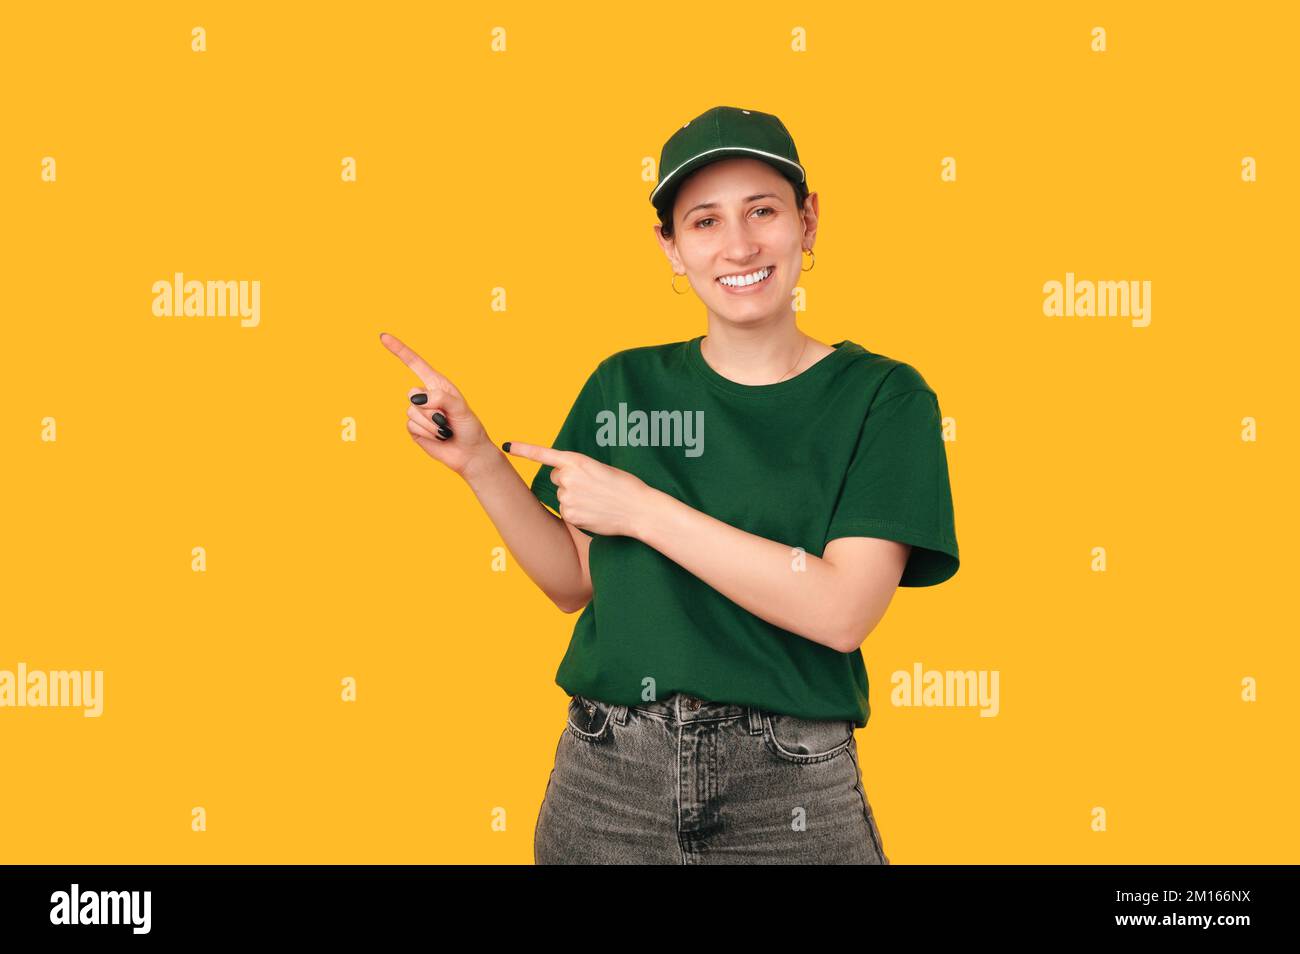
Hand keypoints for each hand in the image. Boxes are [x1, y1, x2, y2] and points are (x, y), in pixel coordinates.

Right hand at [379, 332, 495, 478]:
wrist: (468, 453)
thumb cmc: (469, 427)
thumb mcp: (461, 409)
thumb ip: (441, 398)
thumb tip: (416, 398)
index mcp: (438, 384)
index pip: (415, 363)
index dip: (399, 350)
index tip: (383, 337)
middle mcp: (426, 395)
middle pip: (412, 393)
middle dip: (431, 408)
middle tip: (448, 419)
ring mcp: (418, 412)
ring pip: (412, 412)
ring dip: (431, 424)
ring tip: (445, 429)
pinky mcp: (414, 428)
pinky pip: (411, 426)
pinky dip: (427, 433)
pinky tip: (438, 436)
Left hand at [504, 442, 653, 537]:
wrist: (639, 509)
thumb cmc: (625, 487)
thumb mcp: (601, 469)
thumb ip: (579, 471)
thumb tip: (563, 482)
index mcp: (577, 460)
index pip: (544, 454)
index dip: (524, 449)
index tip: (507, 446)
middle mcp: (568, 477)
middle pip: (556, 477)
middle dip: (568, 481)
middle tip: (592, 487)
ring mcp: (567, 497)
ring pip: (561, 495)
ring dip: (574, 497)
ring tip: (596, 500)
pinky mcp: (569, 514)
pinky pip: (566, 511)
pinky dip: (577, 512)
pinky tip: (594, 512)